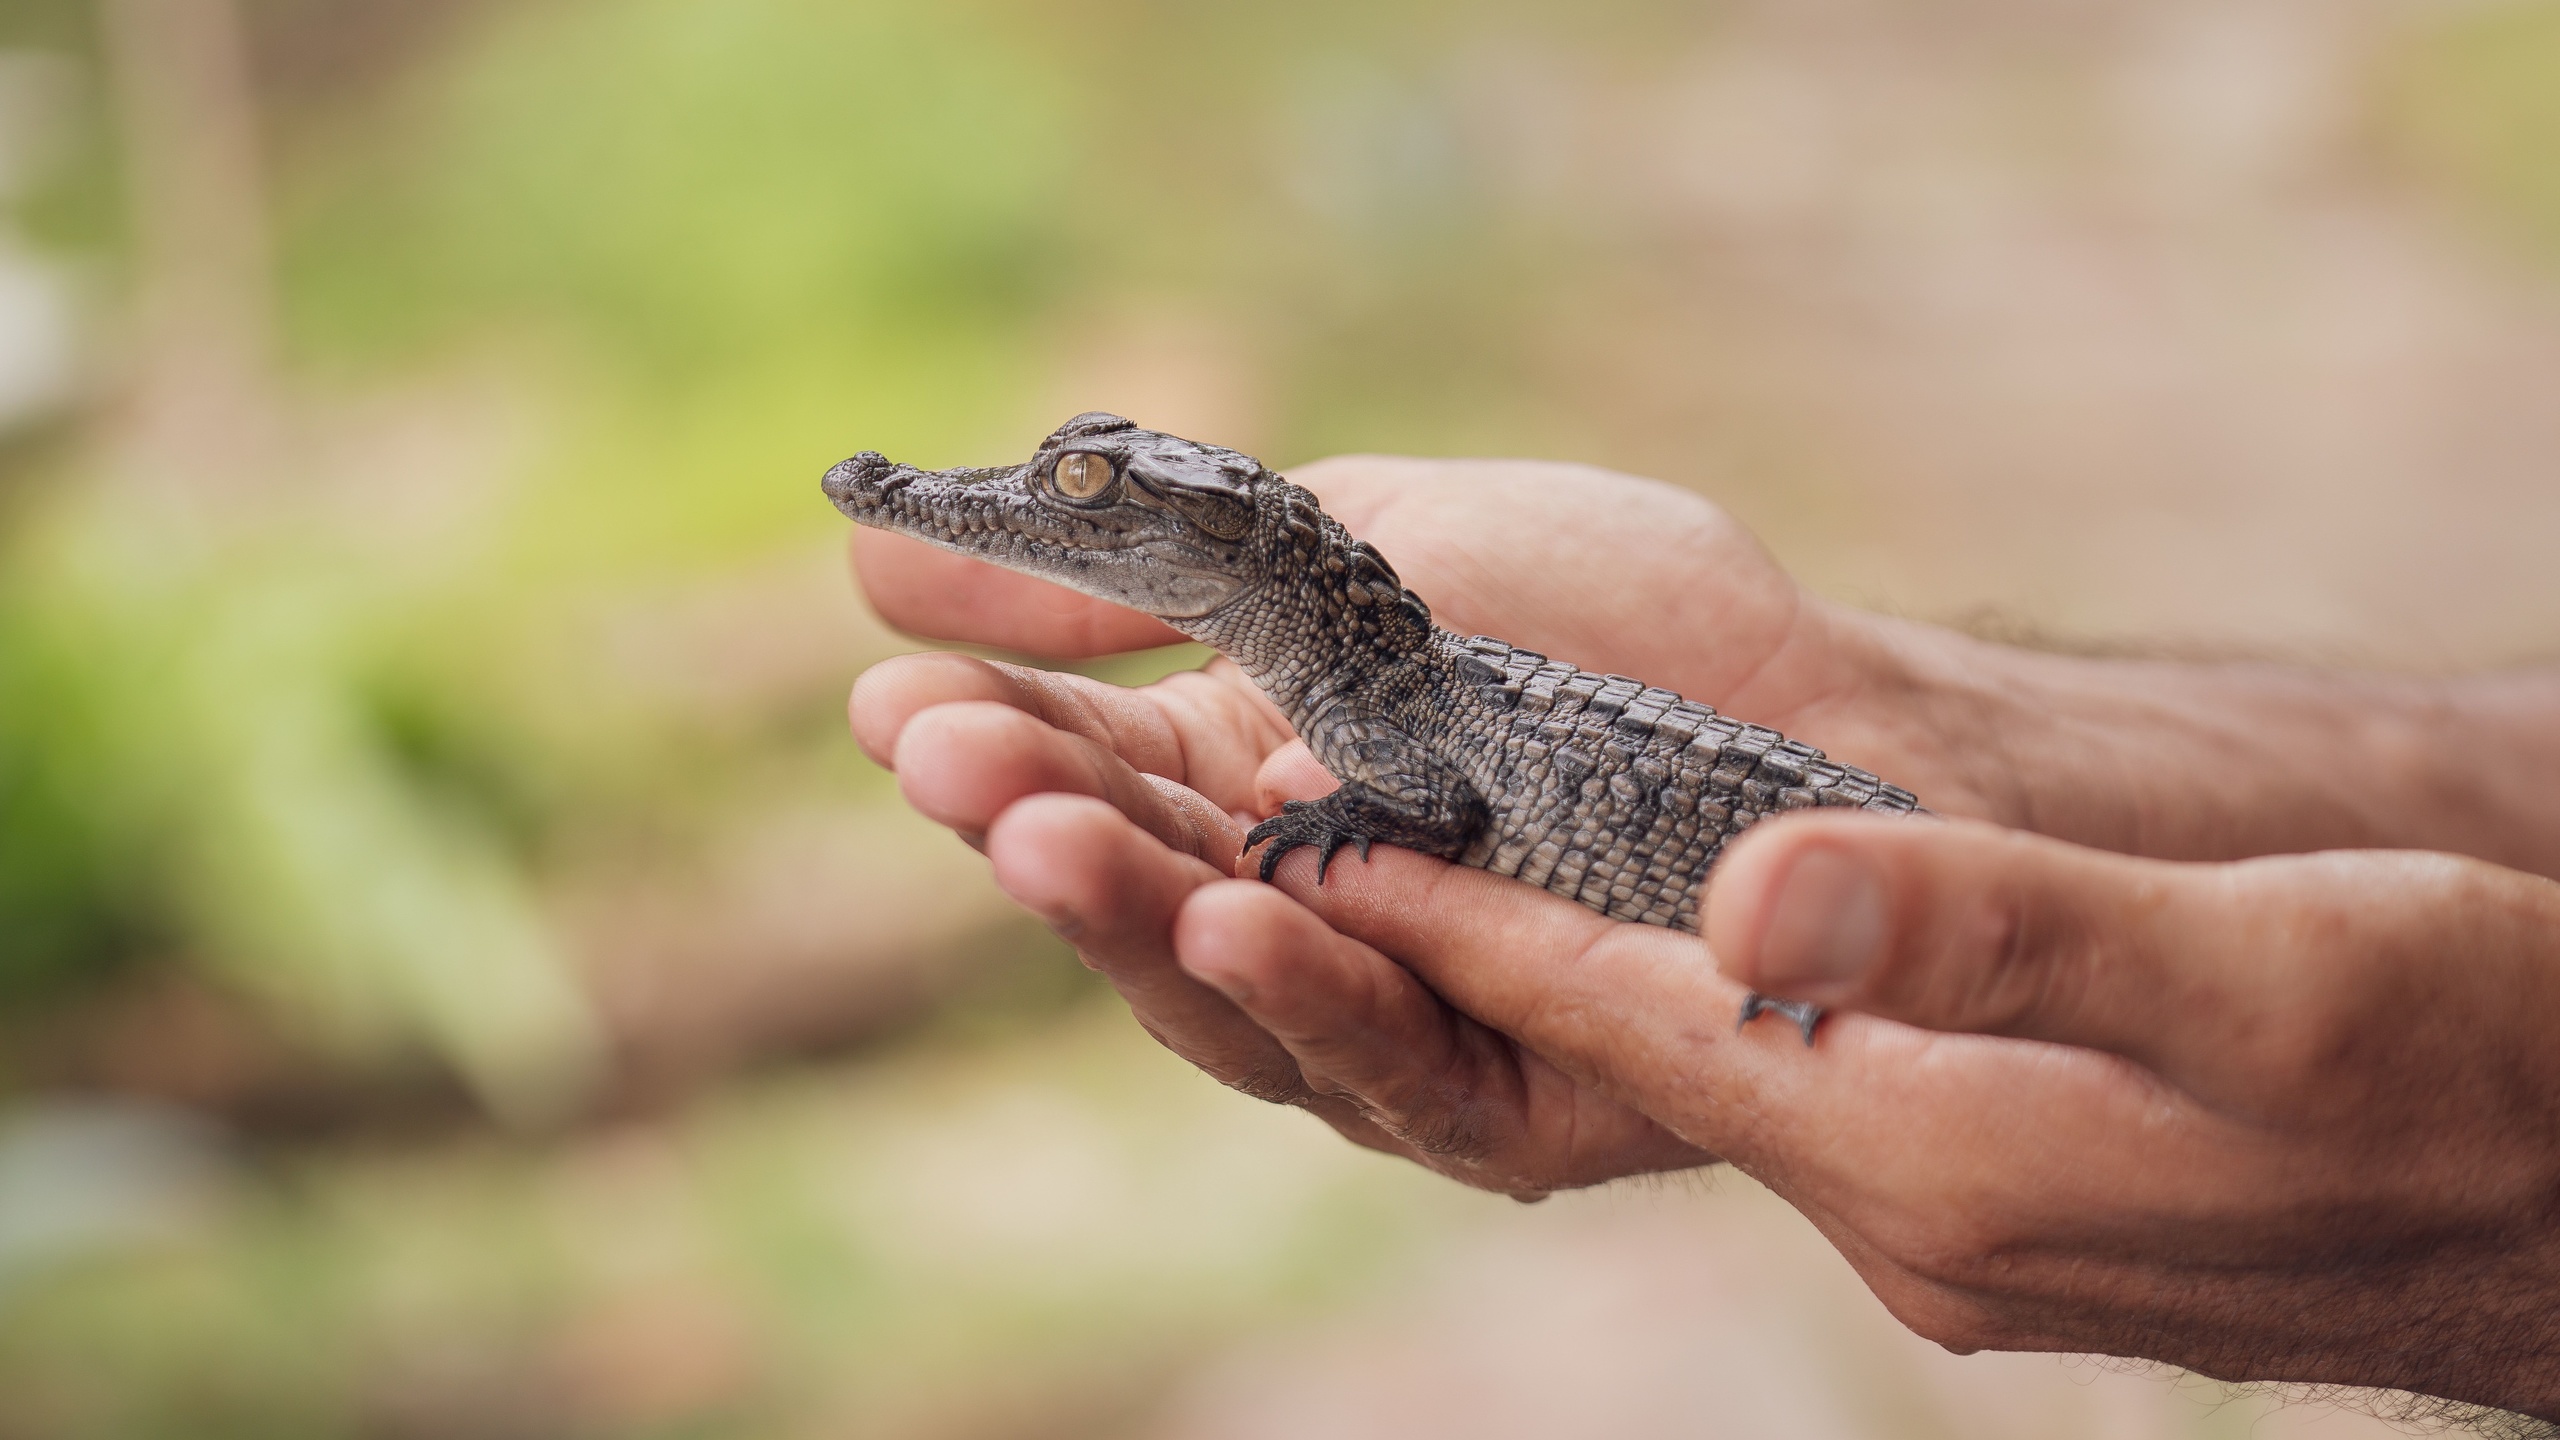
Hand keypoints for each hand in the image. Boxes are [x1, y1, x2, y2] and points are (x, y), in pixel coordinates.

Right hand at [853, 453, 1864, 1193]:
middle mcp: (1297, 917)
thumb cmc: (1608, 619)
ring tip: (1042, 832)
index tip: (892, 697)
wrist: (1839, 710)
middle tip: (941, 756)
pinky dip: (1316, 989)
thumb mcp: (1344, 550)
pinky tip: (1248, 910)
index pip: (1087, 775)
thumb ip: (1139, 575)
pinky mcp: (1502, 1098)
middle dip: (1033, 824)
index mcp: (1245, 783)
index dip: (991, 740)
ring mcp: (1393, 1016)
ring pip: (1227, 1001)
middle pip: (1133, 898)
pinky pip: (1389, 1064)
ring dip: (1131, 917)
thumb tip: (879, 562)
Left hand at [1258, 811, 2559, 1419]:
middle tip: (1324, 827)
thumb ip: (1997, 930)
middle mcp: (1914, 1216)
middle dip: (1480, 944)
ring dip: (1591, 974)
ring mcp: (1962, 1232)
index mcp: (1936, 1148)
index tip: (1304, 821)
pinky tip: (1709, 955)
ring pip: (1719, 1071)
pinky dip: (1727, 1010)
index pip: (1632, 1009)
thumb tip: (1750, 881)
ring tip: (1462, 870)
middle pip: (1641, 1052)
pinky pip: (1816, 1096)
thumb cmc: (2474, 1064)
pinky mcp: (2019, 1211)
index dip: (1462, 914)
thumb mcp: (2260, 968)